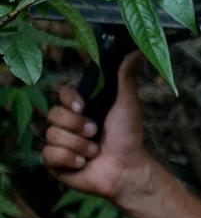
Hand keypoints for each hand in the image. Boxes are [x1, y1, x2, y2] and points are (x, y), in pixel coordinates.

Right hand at [42, 52, 151, 200]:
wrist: (125, 168)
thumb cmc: (128, 135)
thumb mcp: (127, 102)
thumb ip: (126, 76)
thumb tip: (135, 49)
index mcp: (82, 108)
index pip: (62, 94)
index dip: (69, 100)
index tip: (83, 107)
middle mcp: (68, 123)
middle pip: (53, 114)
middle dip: (77, 126)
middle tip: (95, 133)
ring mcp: (59, 142)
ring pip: (52, 136)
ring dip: (79, 146)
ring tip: (94, 152)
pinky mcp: (54, 162)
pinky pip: (48, 155)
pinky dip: (69, 160)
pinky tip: (82, 164)